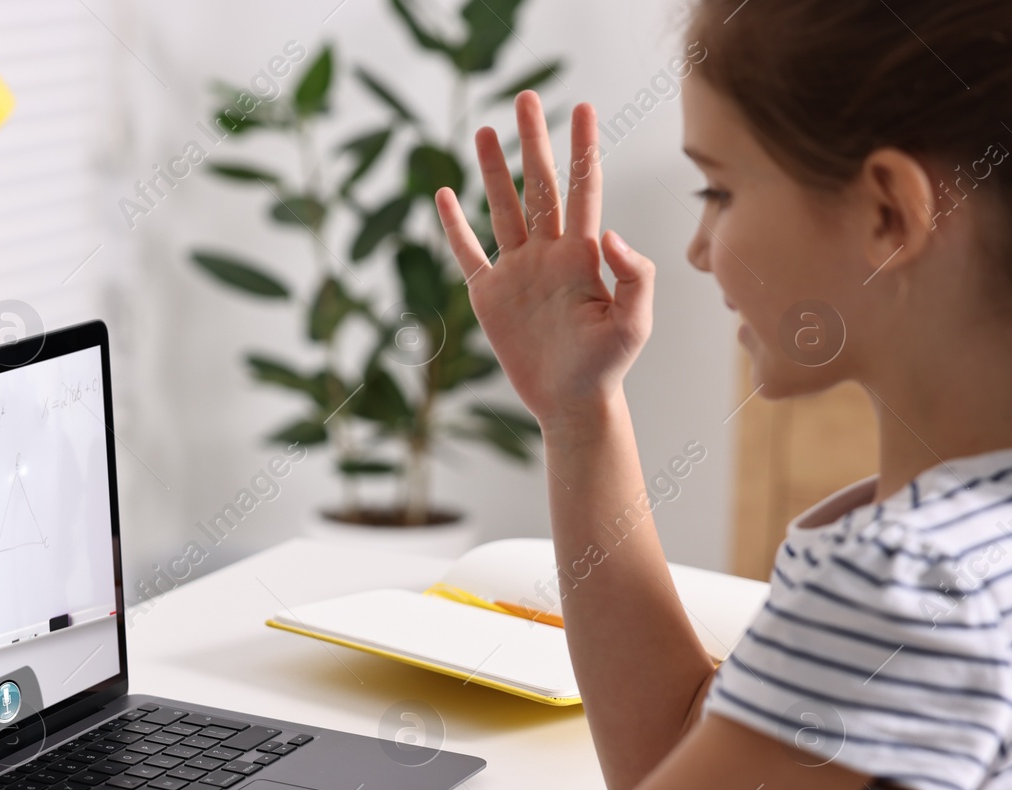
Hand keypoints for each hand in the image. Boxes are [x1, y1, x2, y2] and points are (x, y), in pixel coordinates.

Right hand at [435, 93, 654, 433]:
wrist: (571, 402)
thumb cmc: (608, 365)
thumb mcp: (634, 324)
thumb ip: (633, 275)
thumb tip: (609, 232)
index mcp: (583, 254)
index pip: (584, 189)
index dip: (583, 148)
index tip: (582, 108)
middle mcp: (548, 254)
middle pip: (540, 186)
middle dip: (534, 143)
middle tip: (526, 99)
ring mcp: (517, 271)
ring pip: (503, 210)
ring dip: (494, 172)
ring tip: (485, 132)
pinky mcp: (489, 296)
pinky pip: (469, 253)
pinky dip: (455, 226)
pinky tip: (444, 196)